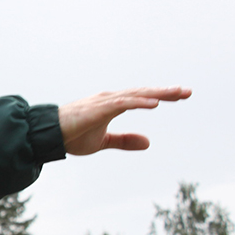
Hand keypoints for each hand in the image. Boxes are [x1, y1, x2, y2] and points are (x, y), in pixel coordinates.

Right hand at [58, 86, 189, 155]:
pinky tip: (155, 103)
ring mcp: (104, 102)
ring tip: (176, 94)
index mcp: (111, 104)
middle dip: (165, 92)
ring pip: (135, 95)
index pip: (141, 97)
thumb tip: (148, 142)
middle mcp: (110, 99)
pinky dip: (139, 102)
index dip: (161, 95)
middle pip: (143, 92)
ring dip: (156, 94)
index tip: (180, 95)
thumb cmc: (71, 135)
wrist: (47, 136)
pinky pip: (122, 103)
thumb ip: (124, 140)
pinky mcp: (98, 109)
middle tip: (187, 91)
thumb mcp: (103, 141)